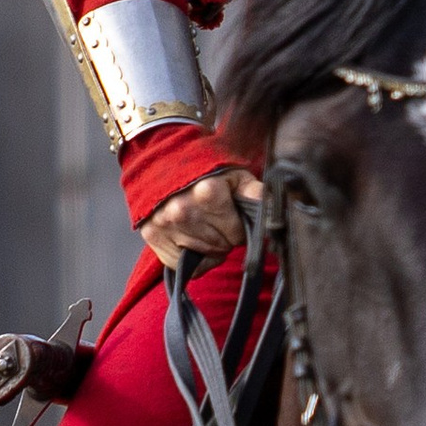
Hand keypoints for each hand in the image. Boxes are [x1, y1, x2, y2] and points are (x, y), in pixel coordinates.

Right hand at [140, 168, 262, 268]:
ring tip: (200, 224)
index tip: (230, 214)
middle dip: (223, 236)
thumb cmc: (204, 169)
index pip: (237, 234)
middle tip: (214, 218)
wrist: (163, 160)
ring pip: (203, 257)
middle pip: (221, 246)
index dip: (237, 226)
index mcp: (208, 193)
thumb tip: (272, 209)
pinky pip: (181, 265)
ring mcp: (165, 224)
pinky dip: (188, 256)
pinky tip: (187, 236)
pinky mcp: (152, 235)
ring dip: (207, 246)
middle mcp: (183, 210)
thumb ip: (255, 192)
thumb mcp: (234, 174)